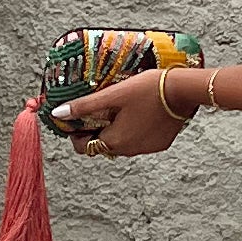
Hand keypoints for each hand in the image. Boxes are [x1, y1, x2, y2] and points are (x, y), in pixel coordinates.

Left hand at [62, 72, 186, 159]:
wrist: (183, 91)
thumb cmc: (148, 89)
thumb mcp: (113, 95)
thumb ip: (85, 106)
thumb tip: (58, 114)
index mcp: (115, 141)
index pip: (84, 147)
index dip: (76, 133)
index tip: (76, 118)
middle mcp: (129, 151)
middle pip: (102, 145)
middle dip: (96, 129)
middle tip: (99, 108)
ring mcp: (146, 149)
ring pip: (121, 143)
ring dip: (116, 130)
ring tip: (119, 107)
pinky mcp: (160, 144)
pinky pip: (139, 141)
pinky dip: (134, 130)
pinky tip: (139, 112)